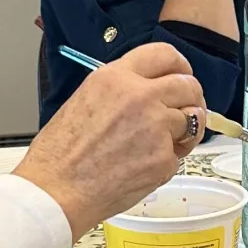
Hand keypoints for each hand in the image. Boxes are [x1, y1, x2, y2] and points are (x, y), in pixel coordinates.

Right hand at [14, 42, 204, 239]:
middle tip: (183, 112)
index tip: (181, 75)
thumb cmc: (57, 156)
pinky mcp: (163, 158)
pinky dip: (165, 162)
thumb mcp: (81, 102)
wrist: (55, 192)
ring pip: (192, 119)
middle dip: (190, 99)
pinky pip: (178, 154)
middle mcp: (139, 97)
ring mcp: (155, 127)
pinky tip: (141, 168)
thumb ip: (117, 91)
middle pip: (187, 85)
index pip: (164, 54)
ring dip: (185, 131)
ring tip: (164, 144)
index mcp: (114, 78)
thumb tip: (144, 93)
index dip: (179, 66)